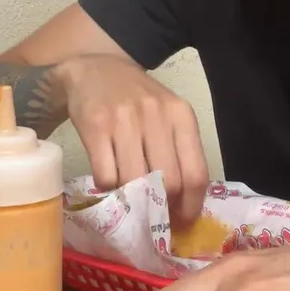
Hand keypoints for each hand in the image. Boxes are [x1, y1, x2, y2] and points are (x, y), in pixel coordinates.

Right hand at [56, 54, 208, 227]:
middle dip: (161, 207)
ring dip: (132, 198)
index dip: (191, 205)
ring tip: (129, 198)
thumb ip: (177, 151)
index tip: (183, 221)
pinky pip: (105, 175)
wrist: (93, 69)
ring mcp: (124, 120)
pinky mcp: (95, 126)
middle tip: (154, 216)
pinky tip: (108, 178)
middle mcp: (156, 115)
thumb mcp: (166, 115)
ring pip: (135, 182)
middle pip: (168, 182)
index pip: (196, 173)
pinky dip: (107, 187)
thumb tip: (182, 205)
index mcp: (181, 115)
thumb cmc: (136, 99)